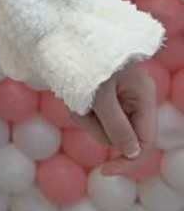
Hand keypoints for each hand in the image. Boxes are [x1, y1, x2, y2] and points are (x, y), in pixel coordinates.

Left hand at [69, 62, 157, 177]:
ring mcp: (119, 100)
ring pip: (102, 129)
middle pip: (119, 137)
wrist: (64, 39)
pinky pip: (91, 118)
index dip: (129, 161)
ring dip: (84, 119)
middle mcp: (135, 100)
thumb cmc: (86, 63)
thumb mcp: (100, 96)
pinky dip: (80, 113)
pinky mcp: (102, 100)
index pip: (145, 141)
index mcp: (143, 97)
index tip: (105, 171)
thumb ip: (116, 126)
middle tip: (80, 109)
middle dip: (96, 128)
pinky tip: (72, 100)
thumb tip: (132, 154)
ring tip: (74, 100)